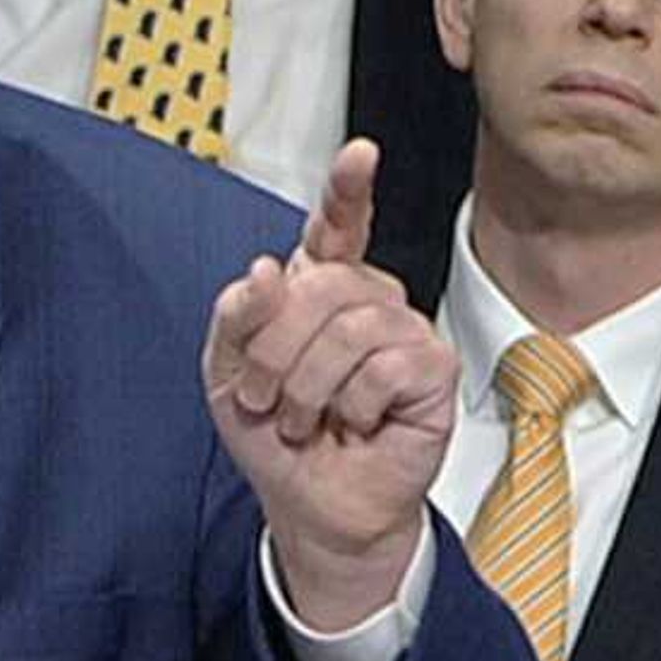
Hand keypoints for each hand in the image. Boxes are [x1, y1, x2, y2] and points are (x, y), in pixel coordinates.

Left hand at [202, 136, 448, 629]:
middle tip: (261, 399)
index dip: (348, 189)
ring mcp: (404, 331)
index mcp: (318, 288)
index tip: (360, 153)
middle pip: (323, 284)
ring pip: (350, 328)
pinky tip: (353, 425)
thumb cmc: (275, 437)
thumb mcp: (226, 375)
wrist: (311, 506)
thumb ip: (235, 318)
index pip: (337, 226)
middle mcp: (367, 300)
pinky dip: (352, 405)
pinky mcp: (433, 369)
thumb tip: (267, 270)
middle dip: (275, 350)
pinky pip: (385, 366)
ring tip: (301, 420)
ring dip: (306, 387)